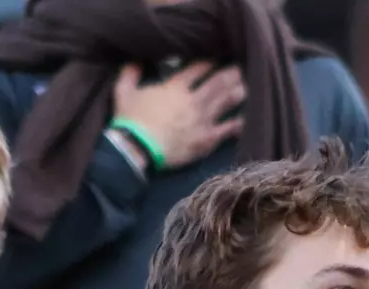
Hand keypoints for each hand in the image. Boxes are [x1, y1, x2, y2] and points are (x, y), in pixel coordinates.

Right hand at [113, 61, 245, 169]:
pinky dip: (235, 125)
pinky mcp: (204, 140)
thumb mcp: (124, 92)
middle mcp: (193, 101)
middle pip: (217, 83)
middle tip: (238, 69)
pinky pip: (225, 131)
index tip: (215, 59)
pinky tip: (242, 120)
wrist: (137, 148)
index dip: (208, 62)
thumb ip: (129, 74)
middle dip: (229, 75)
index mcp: (176, 88)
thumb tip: (134, 62)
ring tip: (244, 88)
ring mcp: (201, 121)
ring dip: (236, 94)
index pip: (197, 69)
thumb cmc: (130, 121)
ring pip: (224, 103)